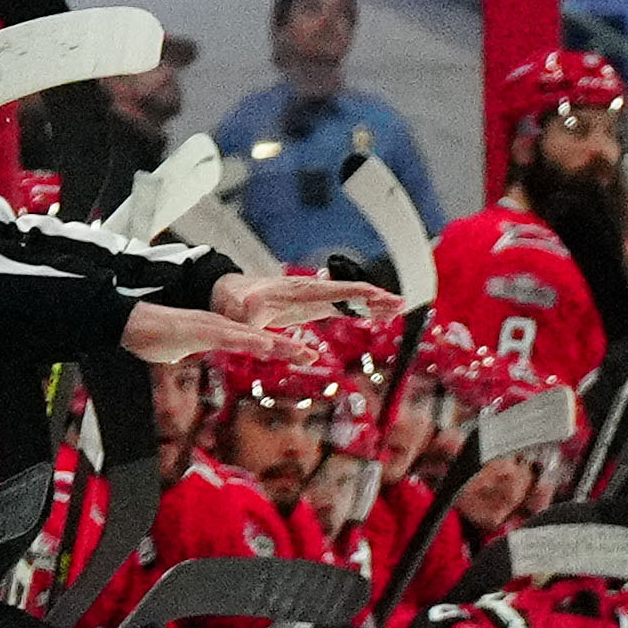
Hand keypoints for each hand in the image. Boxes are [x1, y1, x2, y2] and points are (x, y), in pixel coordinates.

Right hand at [123, 302, 324, 364]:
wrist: (130, 324)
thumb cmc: (154, 338)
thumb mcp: (185, 351)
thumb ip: (199, 352)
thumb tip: (202, 359)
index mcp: (219, 333)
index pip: (255, 342)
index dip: (279, 348)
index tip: (301, 356)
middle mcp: (221, 327)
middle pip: (260, 338)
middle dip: (288, 348)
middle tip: (313, 357)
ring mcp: (212, 327)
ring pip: (250, 336)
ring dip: (276, 345)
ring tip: (300, 352)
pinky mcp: (200, 330)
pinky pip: (228, 338)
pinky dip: (248, 342)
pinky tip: (264, 346)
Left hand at [210, 271, 399, 329]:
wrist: (226, 293)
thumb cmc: (233, 304)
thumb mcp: (243, 318)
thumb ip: (259, 327)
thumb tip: (273, 337)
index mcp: (297, 291)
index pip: (334, 290)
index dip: (358, 294)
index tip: (380, 297)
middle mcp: (309, 290)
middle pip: (348, 291)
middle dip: (375, 297)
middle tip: (401, 304)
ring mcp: (312, 297)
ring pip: (348, 297)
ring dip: (372, 303)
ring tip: (399, 308)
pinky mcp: (311, 305)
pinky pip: (341, 305)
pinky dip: (360, 309)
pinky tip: (376, 314)